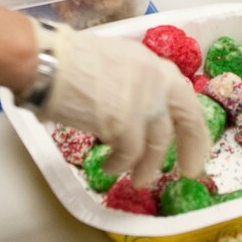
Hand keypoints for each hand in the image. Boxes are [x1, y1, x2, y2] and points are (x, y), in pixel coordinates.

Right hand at [23, 21, 209, 185]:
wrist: (47, 62)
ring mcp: (143, 100)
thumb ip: (132, 84)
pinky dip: (120, 165)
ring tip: (138, 180)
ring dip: (147, 166)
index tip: (194, 143)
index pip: (184, 96)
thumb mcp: (113, 63)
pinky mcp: (125, 122)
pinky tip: (110, 168)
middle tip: (190, 172)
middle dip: (191, 148)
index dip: (192, 123)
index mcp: (151, 62)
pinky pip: (130, 154)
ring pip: (157, 144)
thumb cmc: (66, 61)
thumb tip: (133, 111)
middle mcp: (155, 79)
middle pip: (186, 119)